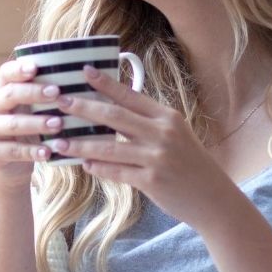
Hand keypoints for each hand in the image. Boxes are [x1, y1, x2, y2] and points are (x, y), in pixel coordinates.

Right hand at [0, 57, 66, 189]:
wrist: (11, 165)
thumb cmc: (30, 128)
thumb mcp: (35, 109)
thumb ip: (47, 93)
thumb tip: (83, 74)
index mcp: (0, 90)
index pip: (5, 73)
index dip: (18, 69)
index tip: (36, 68)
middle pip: (9, 95)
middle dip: (33, 93)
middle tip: (57, 93)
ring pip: (11, 123)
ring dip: (36, 123)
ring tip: (58, 124)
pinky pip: (12, 150)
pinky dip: (32, 152)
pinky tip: (48, 152)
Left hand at [49, 64, 240, 229]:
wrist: (213, 198)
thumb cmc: (191, 164)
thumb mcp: (176, 134)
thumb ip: (149, 122)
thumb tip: (112, 111)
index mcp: (167, 116)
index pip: (130, 95)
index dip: (105, 83)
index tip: (83, 72)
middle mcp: (162, 133)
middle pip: (114, 116)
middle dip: (82, 108)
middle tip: (58, 101)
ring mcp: (156, 157)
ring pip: (109, 147)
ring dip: (80, 143)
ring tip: (58, 141)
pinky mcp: (151, 180)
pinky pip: (116, 171)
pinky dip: (97, 167)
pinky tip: (83, 164)